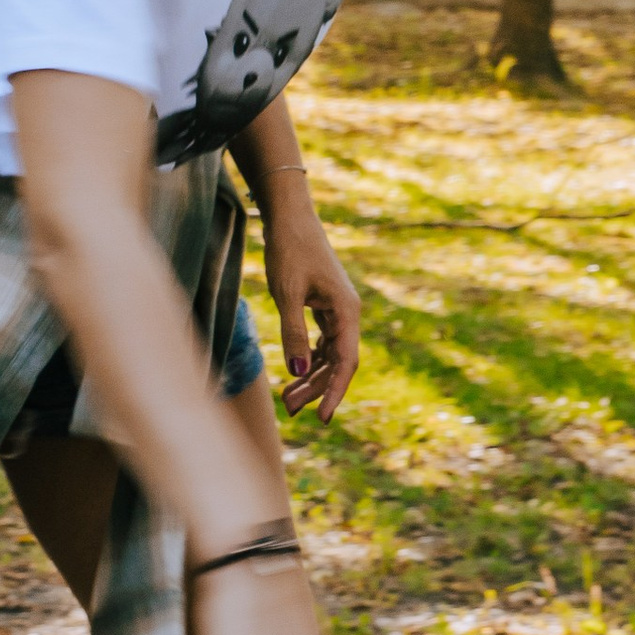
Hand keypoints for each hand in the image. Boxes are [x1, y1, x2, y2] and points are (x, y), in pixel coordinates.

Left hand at [258, 196, 360, 419]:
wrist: (290, 218)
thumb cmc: (289, 251)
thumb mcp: (287, 294)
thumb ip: (293, 333)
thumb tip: (298, 371)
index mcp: (347, 311)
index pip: (345, 362)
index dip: (334, 392)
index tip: (321, 417)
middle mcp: (348, 313)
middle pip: (337, 362)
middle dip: (316, 388)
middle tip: (290, 410)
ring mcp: (337, 309)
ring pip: (329, 354)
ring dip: (311, 376)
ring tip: (288, 399)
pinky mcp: (325, 305)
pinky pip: (323, 341)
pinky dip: (309, 358)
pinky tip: (297, 372)